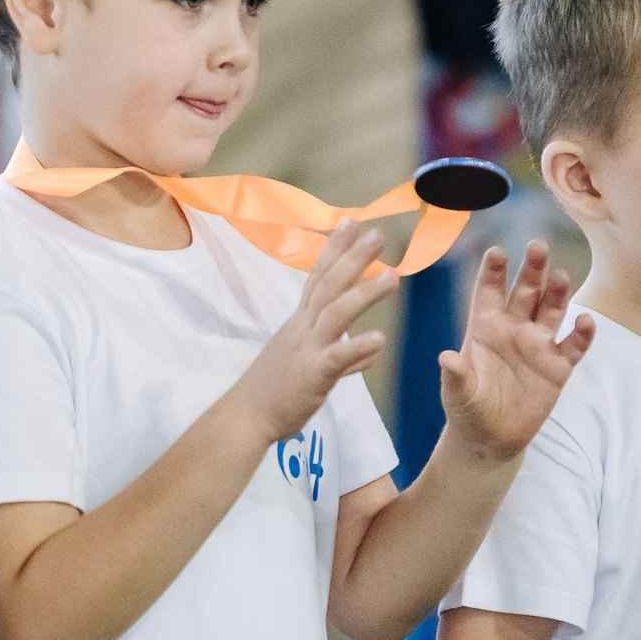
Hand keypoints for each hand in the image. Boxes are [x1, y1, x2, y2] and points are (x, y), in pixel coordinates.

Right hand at [230, 222, 391, 440]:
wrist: (248, 417)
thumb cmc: (276, 391)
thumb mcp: (308, 366)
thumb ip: (341, 356)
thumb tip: (367, 351)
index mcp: (301, 322)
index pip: (318, 277)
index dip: (335, 249)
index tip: (351, 222)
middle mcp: (303, 328)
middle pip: (329, 285)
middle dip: (353, 258)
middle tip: (377, 234)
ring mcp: (307, 349)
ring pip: (336, 313)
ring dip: (365, 293)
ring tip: (393, 277)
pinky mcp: (312, 374)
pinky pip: (337, 358)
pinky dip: (358, 347)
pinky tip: (380, 339)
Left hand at [436, 244, 592, 464]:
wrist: (490, 439)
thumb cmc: (467, 409)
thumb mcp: (457, 394)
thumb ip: (455, 376)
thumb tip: (446, 359)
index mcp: (484, 327)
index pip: (489, 292)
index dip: (493, 272)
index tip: (496, 252)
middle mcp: (513, 329)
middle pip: (525, 291)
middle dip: (532, 269)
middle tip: (537, 246)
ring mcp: (538, 345)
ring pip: (552, 310)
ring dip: (558, 292)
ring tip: (561, 277)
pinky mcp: (557, 366)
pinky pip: (573, 345)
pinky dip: (582, 333)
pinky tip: (585, 321)